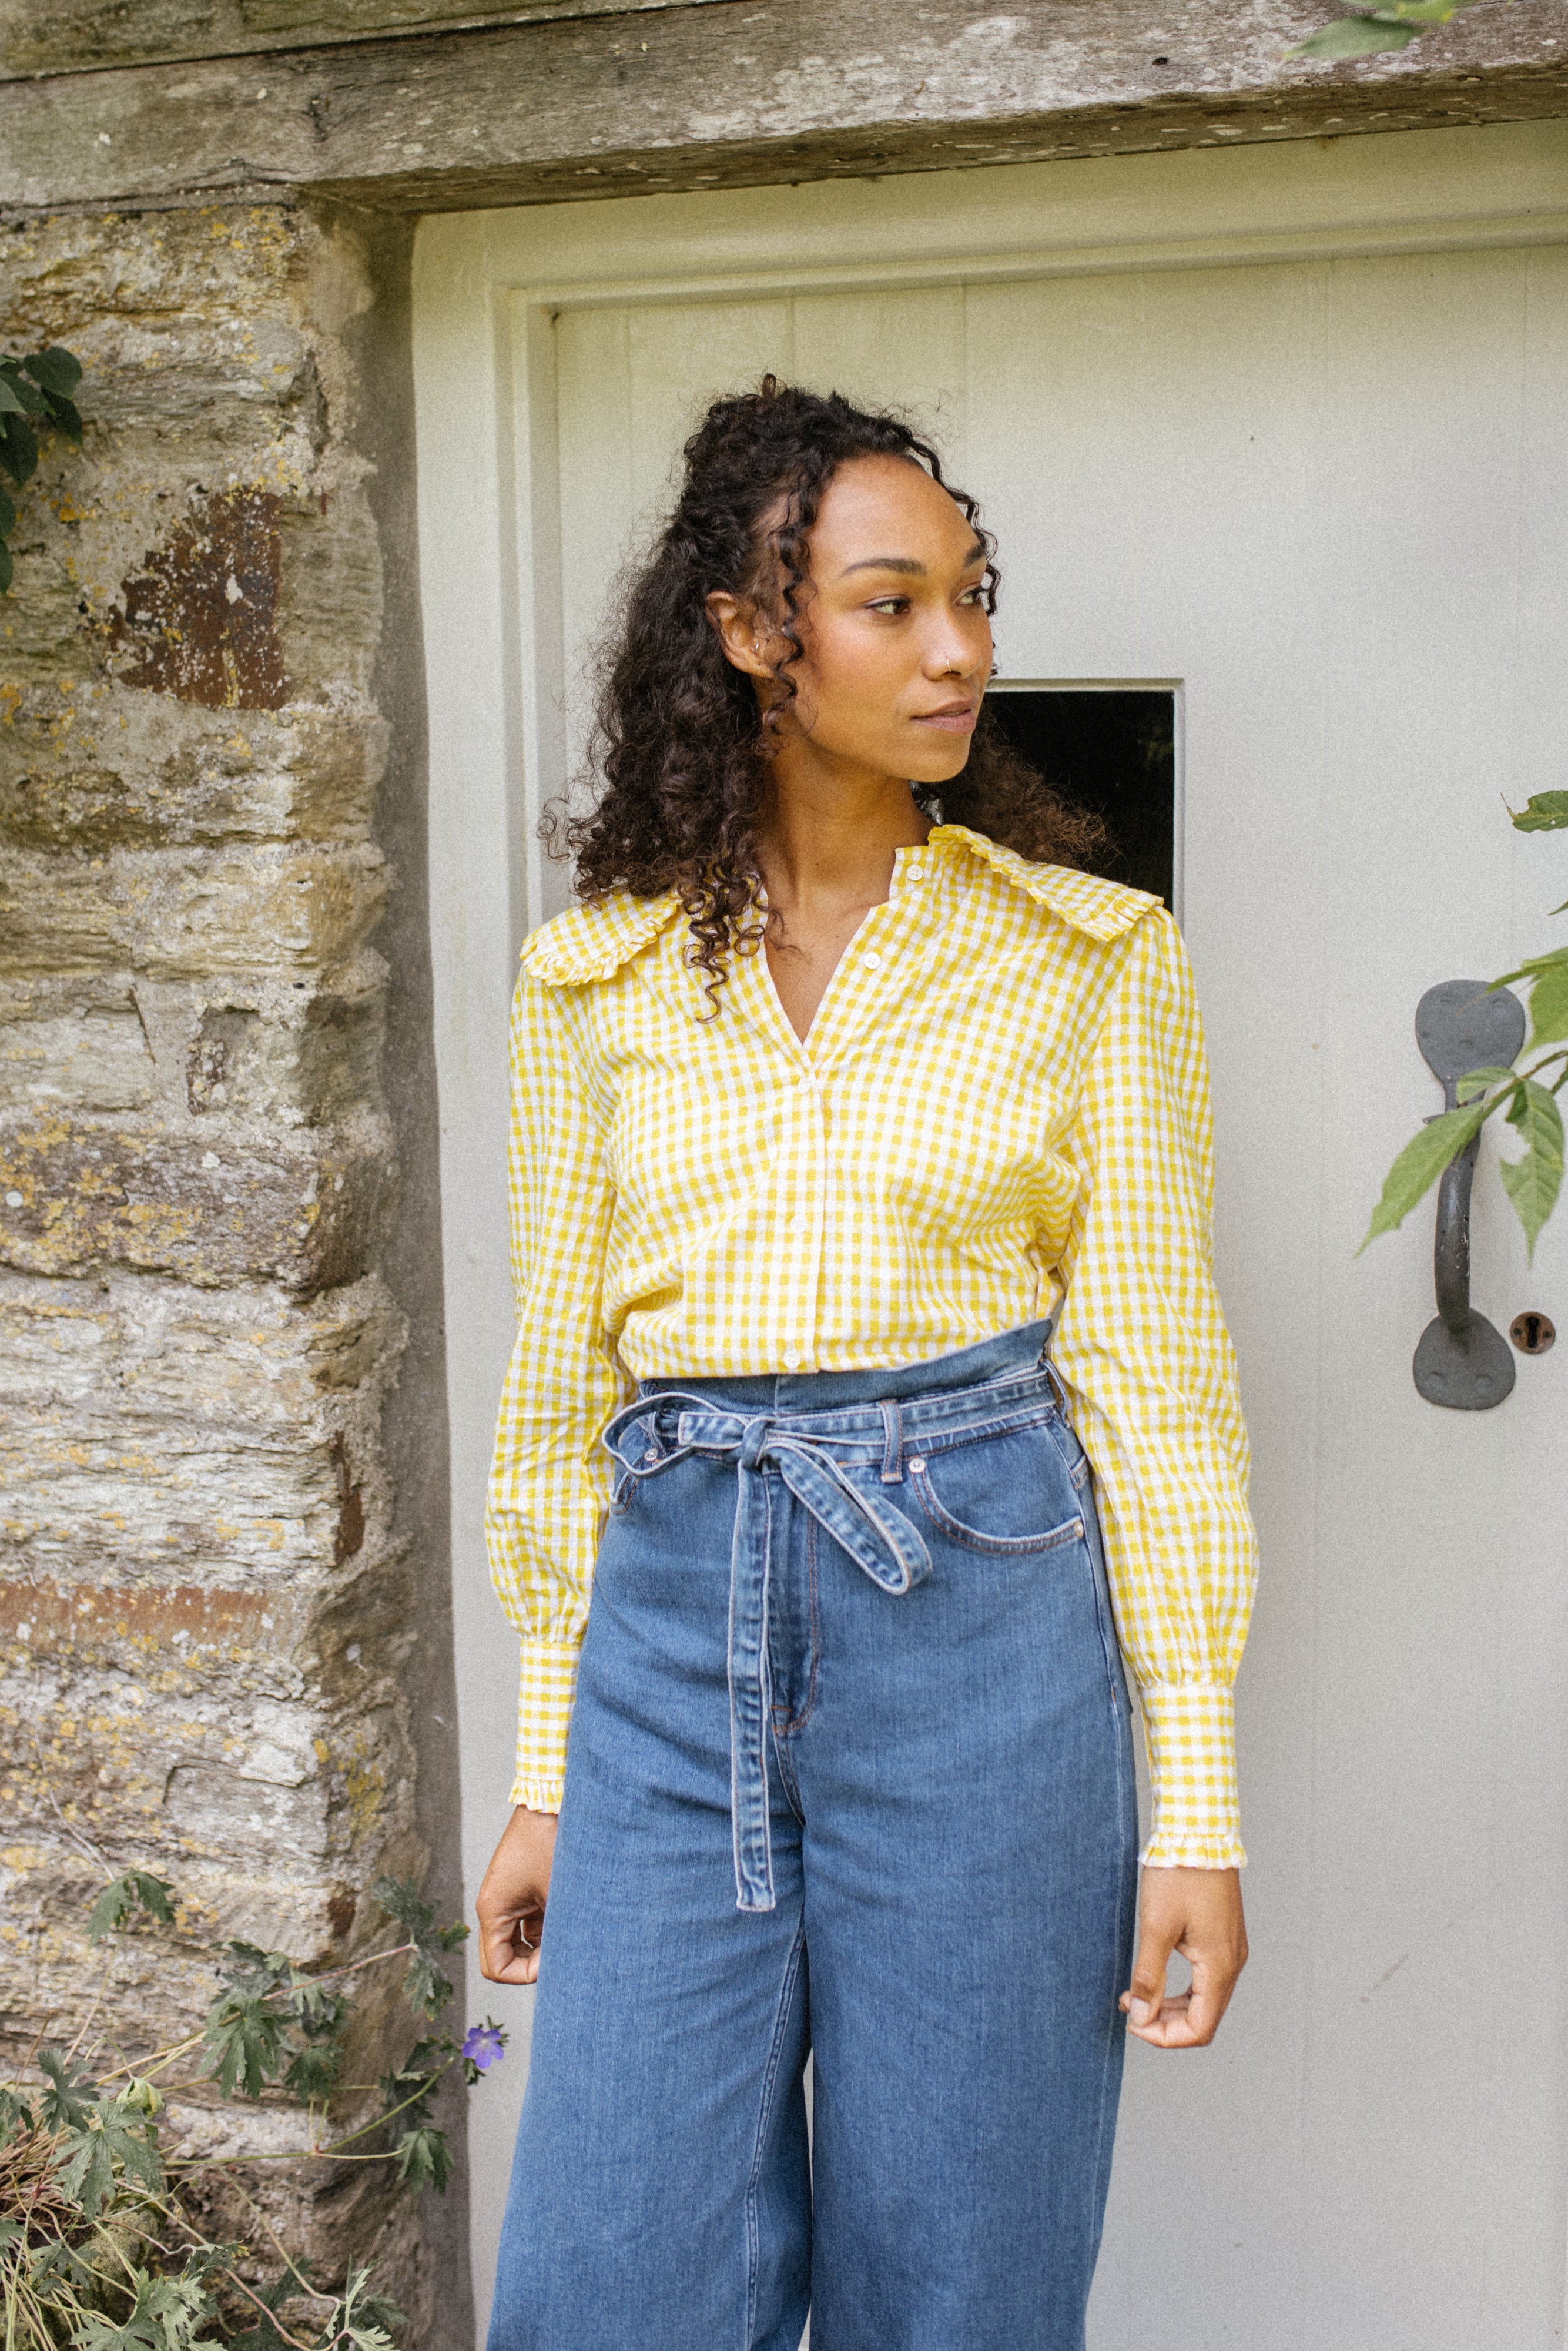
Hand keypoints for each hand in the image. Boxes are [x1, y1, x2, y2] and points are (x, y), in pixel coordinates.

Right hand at [476, 1806, 558, 1985]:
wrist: (550, 1802)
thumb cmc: (552, 1844)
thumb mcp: (558, 1895)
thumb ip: (557, 1934)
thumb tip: (568, 1965)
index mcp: (493, 1910)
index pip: (497, 1968)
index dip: (524, 1975)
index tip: (553, 1963)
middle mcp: (494, 1907)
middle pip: (503, 1958)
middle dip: (531, 1965)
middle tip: (562, 1957)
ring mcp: (508, 1898)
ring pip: (518, 1942)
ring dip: (541, 1947)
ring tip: (571, 1938)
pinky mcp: (523, 1890)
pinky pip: (529, 1923)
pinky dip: (547, 1930)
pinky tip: (571, 1923)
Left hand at [1120, 1865, 1246, 2047]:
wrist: (1199, 1833)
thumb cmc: (1179, 1875)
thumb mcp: (1156, 1927)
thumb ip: (1149, 1976)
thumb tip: (1141, 2017)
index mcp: (1220, 1966)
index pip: (1200, 2028)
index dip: (1165, 2036)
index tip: (1133, 2024)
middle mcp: (1233, 1963)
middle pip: (1204, 2017)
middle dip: (1165, 2023)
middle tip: (1130, 2012)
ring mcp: (1230, 1950)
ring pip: (1204, 1999)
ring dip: (1171, 2006)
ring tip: (1136, 1997)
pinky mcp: (1223, 1937)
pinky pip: (1205, 1978)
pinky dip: (1180, 1988)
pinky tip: (1154, 1977)